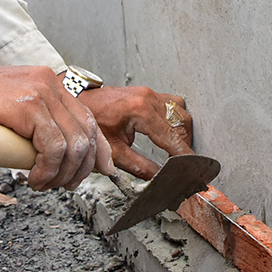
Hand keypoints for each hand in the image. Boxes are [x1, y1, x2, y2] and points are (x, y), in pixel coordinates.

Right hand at [0, 63, 109, 189]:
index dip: (99, 148)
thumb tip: (49, 152)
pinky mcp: (29, 106)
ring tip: (45, 185)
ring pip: (73, 143)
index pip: (87, 118)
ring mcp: (42, 94)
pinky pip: (53, 147)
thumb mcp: (14, 110)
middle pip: (86, 132)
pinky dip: (49, 169)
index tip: (102, 170)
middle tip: (66, 185)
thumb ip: (33, 121)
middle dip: (83, 167)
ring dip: (64, 173)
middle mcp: (52, 85)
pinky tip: (36, 179)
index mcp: (52, 85)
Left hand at [78, 85, 194, 179]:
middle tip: (183, 164)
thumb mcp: (114, 151)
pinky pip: (172, 104)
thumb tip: (159, 178)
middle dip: (184, 145)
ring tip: (177, 150)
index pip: (172, 137)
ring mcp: (149, 93)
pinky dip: (175, 120)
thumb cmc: (91, 123)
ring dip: (182, 132)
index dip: (184, 155)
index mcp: (140, 111)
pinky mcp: (148, 92)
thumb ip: (140, 167)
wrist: (78, 103)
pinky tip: (171, 133)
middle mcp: (148, 98)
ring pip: (180, 112)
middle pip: (181, 123)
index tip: (193, 168)